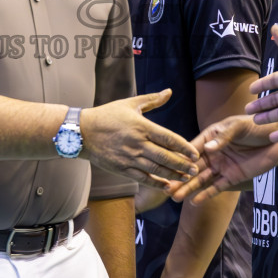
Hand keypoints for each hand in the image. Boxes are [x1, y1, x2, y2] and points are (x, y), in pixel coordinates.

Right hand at [82, 90, 199, 186]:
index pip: (168, 138)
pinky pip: (142, 178)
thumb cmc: (107, 115)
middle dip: (182, 165)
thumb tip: (169, 91)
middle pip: (165, 157)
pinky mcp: (122, 169)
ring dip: (173, 175)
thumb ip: (152, 100)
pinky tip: (167, 186)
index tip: (195, 154)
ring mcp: (129, 158)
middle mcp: (137, 143)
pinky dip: (156, 183)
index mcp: (141, 126)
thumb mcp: (130, 104)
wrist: (82, 132)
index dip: (184, 147)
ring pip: (156, 170)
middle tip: (196, 169)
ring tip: (186, 178)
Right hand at [166, 114, 277, 204]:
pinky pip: (217, 187)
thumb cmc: (257, 126)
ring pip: (201, 179)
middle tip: (166, 188)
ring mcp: (222, 166)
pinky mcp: (232, 177)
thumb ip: (223, 137)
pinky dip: (206, 195)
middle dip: (179, 177)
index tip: (168, 167)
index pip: (192, 148)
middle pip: (193, 167)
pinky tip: (194, 202)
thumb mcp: (239, 127)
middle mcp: (212, 152)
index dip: (180, 158)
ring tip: (174, 197)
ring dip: (189, 188)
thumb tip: (208, 149)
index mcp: (210, 136)